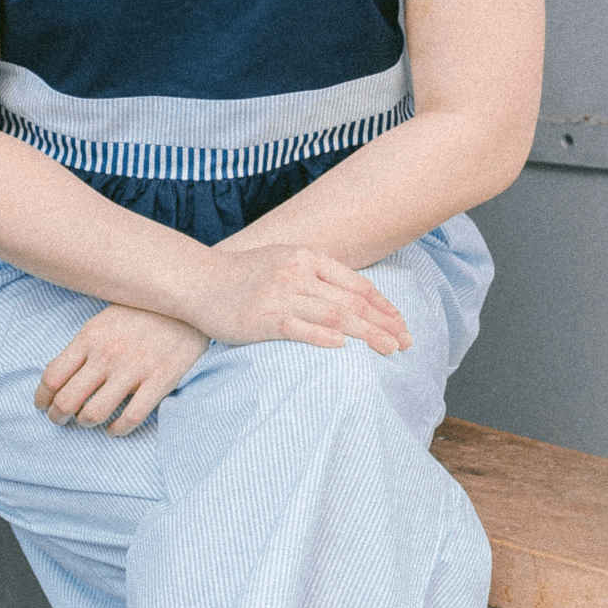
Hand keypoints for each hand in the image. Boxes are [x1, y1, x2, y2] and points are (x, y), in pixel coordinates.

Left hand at [34, 304, 209, 435]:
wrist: (190, 297)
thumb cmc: (144, 309)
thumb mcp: (105, 319)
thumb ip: (82, 345)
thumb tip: (55, 372)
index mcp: (90, 336)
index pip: (52, 377)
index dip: (42, 398)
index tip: (42, 405)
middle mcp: (107, 354)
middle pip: (67, 401)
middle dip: (58, 417)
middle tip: (60, 419)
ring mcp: (134, 368)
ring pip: (94, 414)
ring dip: (85, 423)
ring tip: (88, 420)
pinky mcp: (160, 380)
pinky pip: (130, 418)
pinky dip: (116, 430)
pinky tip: (115, 427)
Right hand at [190, 243, 411, 354]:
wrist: (198, 281)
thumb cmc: (244, 276)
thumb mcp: (284, 262)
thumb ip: (316, 277)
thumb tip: (352, 301)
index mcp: (307, 257)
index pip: (356, 284)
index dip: (384, 305)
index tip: (402, 323)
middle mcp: (297, 273)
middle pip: (352, 301)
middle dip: (385, 323)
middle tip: (408, 342)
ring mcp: (280, 295)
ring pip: (335, 315)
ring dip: (368, 333)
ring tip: (391, 349)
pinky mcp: (262, 318)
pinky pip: (299, 328)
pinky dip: (323, 336)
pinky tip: (344, 346)